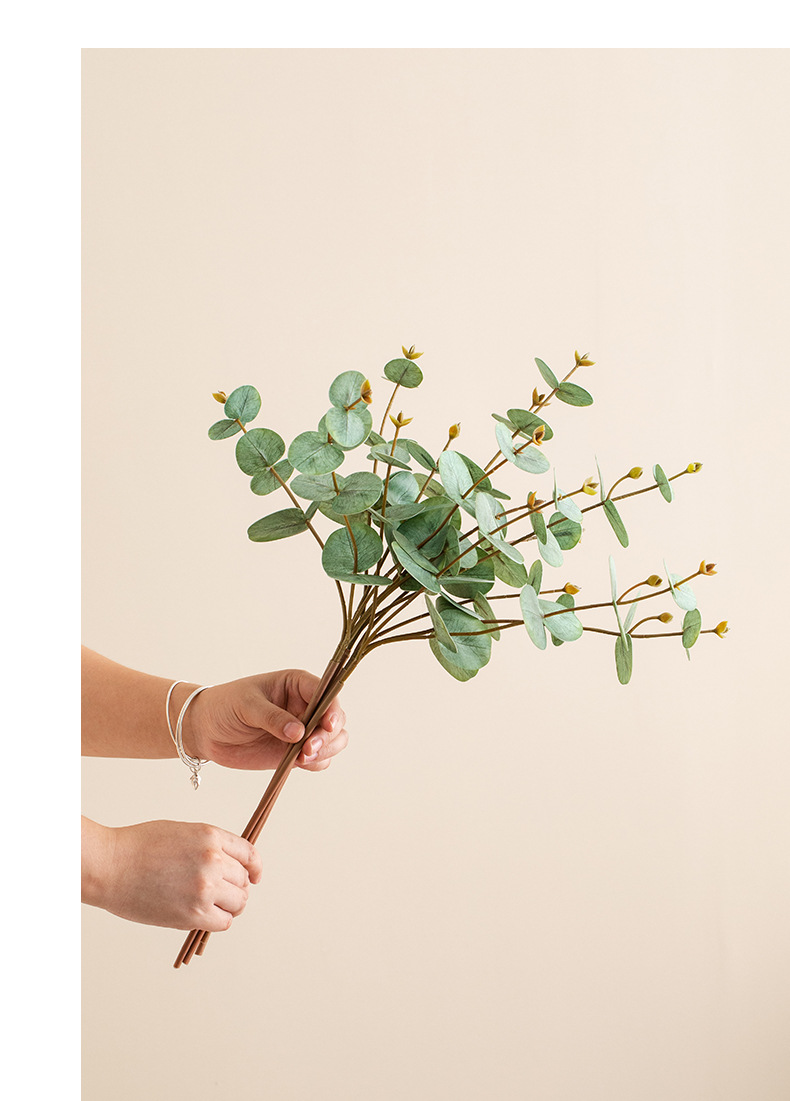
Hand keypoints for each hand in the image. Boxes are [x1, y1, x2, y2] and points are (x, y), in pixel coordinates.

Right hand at [86, 819, 262, 930]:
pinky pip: (223, 922)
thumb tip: (228, 865)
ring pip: (238, 903)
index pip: (249, 853)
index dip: (254, 868)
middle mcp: (213, 860)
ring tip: (211, 906)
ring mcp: (204, 888)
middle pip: (244, 880)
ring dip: (229, 906)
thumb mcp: (182, 832)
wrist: (109, 866)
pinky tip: (204, 916)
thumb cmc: (138, 847)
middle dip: (236, 887)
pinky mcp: (192, 914)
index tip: (254, 876)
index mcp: (210, 836)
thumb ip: (208, 846)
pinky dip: (218, 920)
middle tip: (220, 894)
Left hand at [184, 669, 348, 771]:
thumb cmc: (224, 706)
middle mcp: (304, 706)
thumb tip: (298, 732)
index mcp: (296, 684)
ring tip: (302, 758)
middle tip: (307, 749)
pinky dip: (316, 764)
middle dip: (327, 736)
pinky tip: (298, 763)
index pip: (326, 693)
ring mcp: (302, 730)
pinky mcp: (295, 751)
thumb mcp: (246, 705)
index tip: (327, 725)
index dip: (332, 708)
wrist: (206, 730)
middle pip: (335, 719)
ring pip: (333, 740)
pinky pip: (319, 759)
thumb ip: (272, 718)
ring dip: (325, 751)